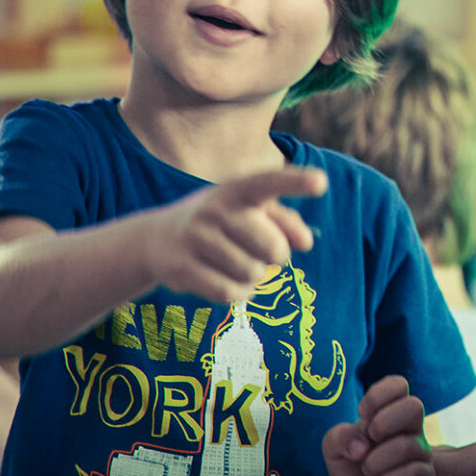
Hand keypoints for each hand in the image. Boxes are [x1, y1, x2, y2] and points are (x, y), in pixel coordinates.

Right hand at [145, 166, 326, 303]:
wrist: (155, 239)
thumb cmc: (220, 223)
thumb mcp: (249, 212)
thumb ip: (285, 221)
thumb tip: (306, 242)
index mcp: (236, 190)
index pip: (269, 183)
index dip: (295, 183)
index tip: (321, 182)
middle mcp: (214, 209)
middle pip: (274, 250)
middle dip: (275, 257)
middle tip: (258, 251)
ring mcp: (194, 238)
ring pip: (253, 275)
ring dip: (254, 277)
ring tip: (236, 263)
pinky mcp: (181, 267)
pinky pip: (230, 293)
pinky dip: (237, 293)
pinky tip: (224, 279)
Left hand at [322, 375, 434, 475]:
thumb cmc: (351, 467)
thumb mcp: (335, 448)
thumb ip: (339, 437)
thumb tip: (361, 446)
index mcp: (391, 414)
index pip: (399, 385)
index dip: (379, 395)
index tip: (362, 413)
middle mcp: (411, 430)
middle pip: (415, 405)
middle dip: (385, 421)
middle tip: (371, 437)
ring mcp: (421, 454)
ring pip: (410, 445)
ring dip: (378, 460)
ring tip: (368, 470)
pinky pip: (416, 473)